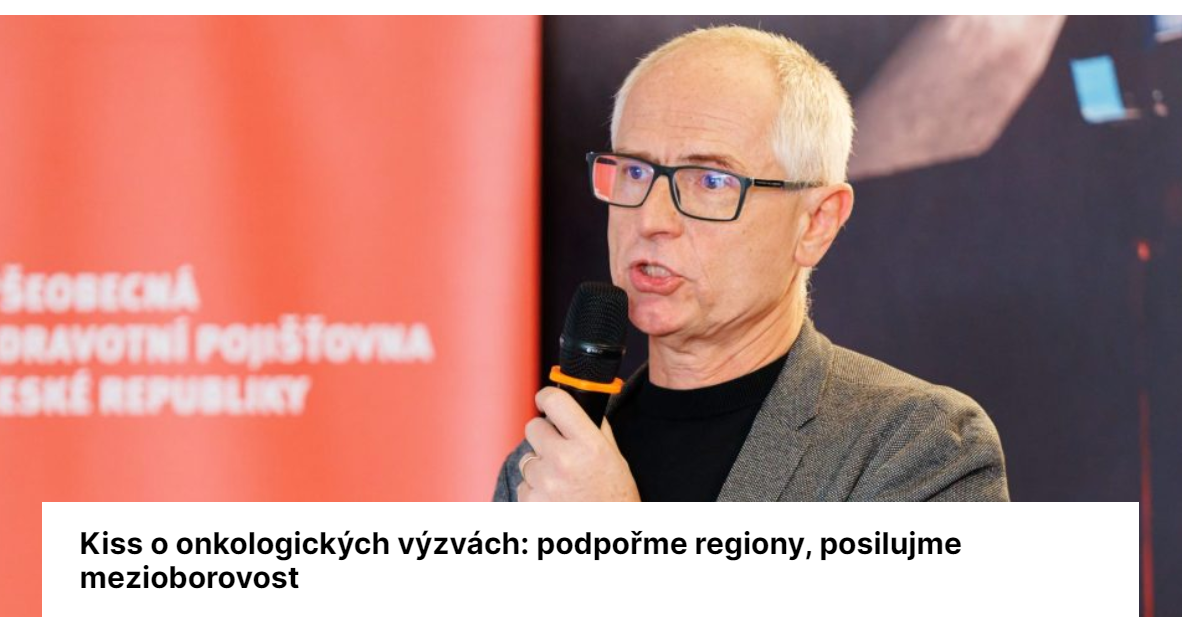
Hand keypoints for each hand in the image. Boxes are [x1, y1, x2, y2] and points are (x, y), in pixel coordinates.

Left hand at [516, 387, 639, 501]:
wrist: (609, 535)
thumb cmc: (615, 498)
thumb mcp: (614, 457)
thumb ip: (594, 428)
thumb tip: (578, 403)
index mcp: (588, 444)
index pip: (554, 401)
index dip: (547, 397)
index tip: (546, 401)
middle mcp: (563, 460)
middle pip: (533, 427)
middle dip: (544, 436)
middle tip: (559, 449)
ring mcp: (544, 483)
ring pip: (527, 459)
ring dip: (540, 467)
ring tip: (563, 483)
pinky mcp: (530, 503)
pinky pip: (524, 485)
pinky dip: (535, 491)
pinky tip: (555, 499)